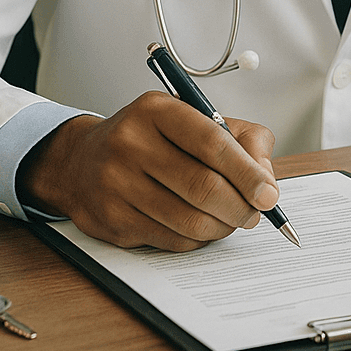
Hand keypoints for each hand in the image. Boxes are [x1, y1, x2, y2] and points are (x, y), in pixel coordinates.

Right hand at [15, 91, 279, 250]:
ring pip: (188, 220)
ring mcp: (115, 184)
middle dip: (240, 207)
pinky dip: (197, 239)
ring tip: (232, 220)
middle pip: (202, 187)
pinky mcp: (110, 220)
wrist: (81, 160)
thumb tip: (266, 179)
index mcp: (157, 110)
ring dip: (222, 227)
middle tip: (256, 214)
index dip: (246, 172)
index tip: (269, 194)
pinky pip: (170, 240)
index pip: (212, 142)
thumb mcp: (194, 119)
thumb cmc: (151, 138)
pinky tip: (203, 227)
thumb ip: (240, 139)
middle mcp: (130, 143)